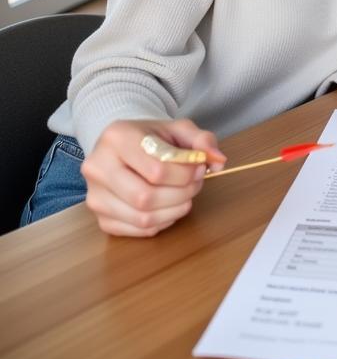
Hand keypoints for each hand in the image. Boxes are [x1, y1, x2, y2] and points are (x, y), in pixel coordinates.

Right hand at [80, 118, 225, 236]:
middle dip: (182, 193)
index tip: (201, 167)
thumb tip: (218, 160)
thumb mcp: (179, 129)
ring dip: (175, 209)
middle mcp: (97, 167)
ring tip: (186, 193)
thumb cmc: (153, 137)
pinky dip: (163, 222)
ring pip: (142, 217)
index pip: (156, 169)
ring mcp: (95, 197)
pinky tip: (171, 205)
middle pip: (146, 197)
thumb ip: (202, 140)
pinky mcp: (101, 219)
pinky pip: (138, 230)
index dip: (186, 173)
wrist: (124, 146)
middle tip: (196, 183)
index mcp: (116, 137)